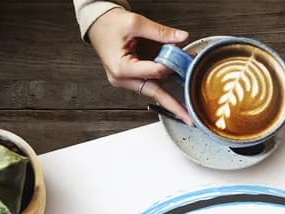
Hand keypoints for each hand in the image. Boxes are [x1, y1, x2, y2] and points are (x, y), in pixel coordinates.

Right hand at [87, 8, 192, 124]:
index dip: (170, 66)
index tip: (183, 59)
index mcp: (121, 68)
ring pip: (153, 88)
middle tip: (188, 118)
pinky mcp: (130, 78)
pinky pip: (149, 83)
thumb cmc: (108, 24)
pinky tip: (175, 80)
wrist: (97, 24)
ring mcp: (125, 81)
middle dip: (172, 105)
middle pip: (154, 92)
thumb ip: (160, 32)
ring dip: (170, 91)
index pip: (154, 72)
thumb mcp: (135, 23)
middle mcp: (122, 79)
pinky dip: (162, 80)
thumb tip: (180, 38)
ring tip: (186, 103)